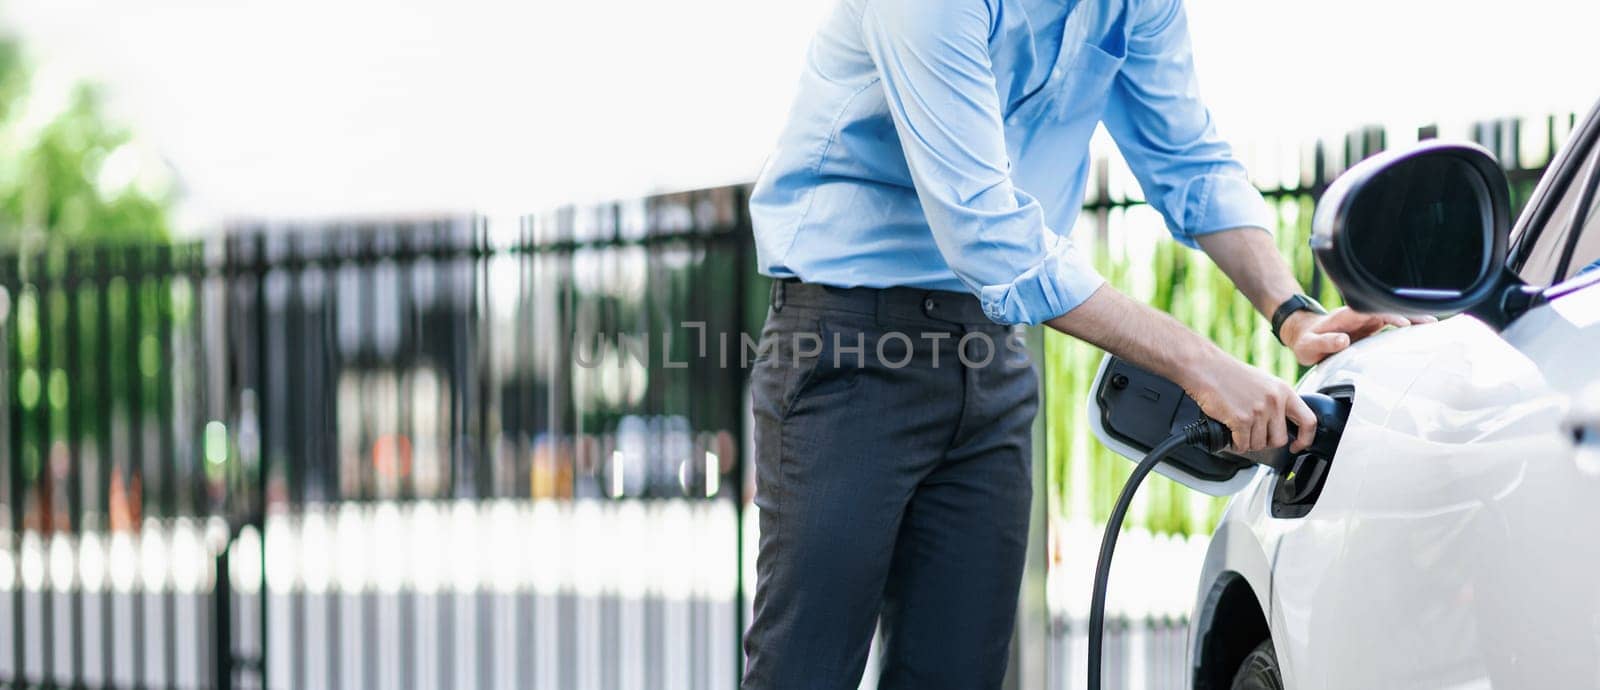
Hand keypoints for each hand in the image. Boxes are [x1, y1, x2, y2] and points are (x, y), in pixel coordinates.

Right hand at [1181, 352, 1316, 452]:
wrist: (1206, 368)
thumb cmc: (1229, 375)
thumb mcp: (1263, 383)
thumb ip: (1276, 402)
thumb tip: (1281, 425)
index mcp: (1284, 391)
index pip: (1308, 421)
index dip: (1305, 439)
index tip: (1297, 445)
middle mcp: (1275, 401)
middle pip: (1280, 439)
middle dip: (1265, 442)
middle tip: (1253, 434)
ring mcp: (1259, 411)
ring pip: (1259, 444)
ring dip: (1247, 442)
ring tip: (1237, 429)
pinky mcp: (1241, 419)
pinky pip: (1243, 445)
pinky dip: (1235, 444)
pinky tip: (1230, 433)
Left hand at [1280, 307, 1433, 365]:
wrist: (1306, 337)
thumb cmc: (1307, 341)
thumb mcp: (1309, 346)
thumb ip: (1324, 343)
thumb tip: (1344, 340)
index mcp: (1347, 315)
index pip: (1372, 311)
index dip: (1388, 314)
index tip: (1404, 323)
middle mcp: (1361, 314)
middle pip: (1389, 310)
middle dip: (1410, 314)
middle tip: (1431, 322)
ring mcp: (1368, 320)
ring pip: (1395, 315)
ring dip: (1414, 319)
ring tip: (1435, 327)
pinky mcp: (1372, 327)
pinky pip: (1393, 325)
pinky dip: (1408, 327)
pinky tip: (1424, 332)